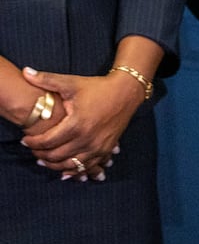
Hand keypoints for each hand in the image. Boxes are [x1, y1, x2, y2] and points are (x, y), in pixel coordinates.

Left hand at [19, 66, 141, 177]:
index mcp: (77, 124)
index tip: (25, 140)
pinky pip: (87, 167)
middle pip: (56, 156)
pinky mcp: (106, 149)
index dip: (32, 142)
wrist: (127, 91)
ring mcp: (98, 146)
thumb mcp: (72, 82)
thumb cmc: (98, 87)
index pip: (47, 141)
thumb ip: (47, 79)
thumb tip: (25, 72)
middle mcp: (87, 138)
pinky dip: (74, 171)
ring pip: (70, 165)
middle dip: (40, 154)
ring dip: (55, 165)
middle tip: (33, 149)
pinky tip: (65, 171)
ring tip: (44, 160)